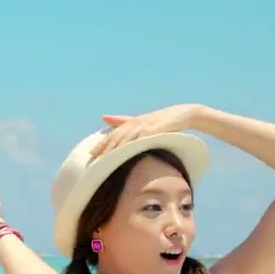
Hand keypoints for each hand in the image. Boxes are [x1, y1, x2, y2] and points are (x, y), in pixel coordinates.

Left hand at [89, 103, 207, 157]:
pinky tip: (127, 152)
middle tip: (94, 159)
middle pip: (117, 137)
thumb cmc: (162, 120)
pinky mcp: (155, 130)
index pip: (114, 135)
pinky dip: (133, 145)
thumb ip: (122, 120)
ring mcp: (145, 126)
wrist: (184, 114)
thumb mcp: (140, 120)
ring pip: (127, 138)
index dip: (102, 144)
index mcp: (132, 123)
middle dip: (105, 148)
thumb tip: (104, 117)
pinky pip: (142, 139)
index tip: (91, 153)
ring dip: (116, 148)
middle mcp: (136, 123)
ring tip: (106, 159)